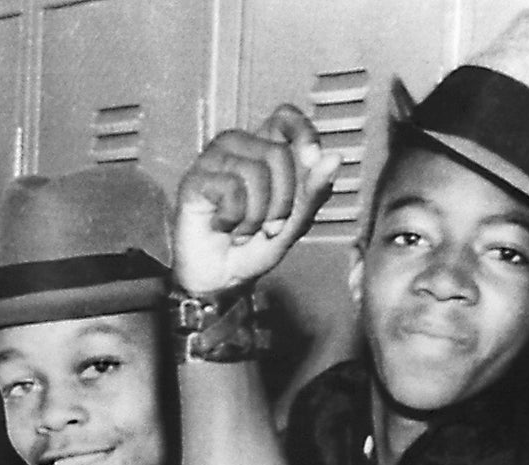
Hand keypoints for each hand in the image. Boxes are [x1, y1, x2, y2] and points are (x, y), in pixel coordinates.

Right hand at [173, 105, 342, 296]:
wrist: (220, 281)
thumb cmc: (254, 248)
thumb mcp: (295, 224)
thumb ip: (314, 193)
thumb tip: (333, 159)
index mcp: (264, 150)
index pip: (284, 117)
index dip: (302, 133)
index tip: (312, 159)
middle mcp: (239, 148)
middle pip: (278, 153)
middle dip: (283, 201)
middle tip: (269, 225)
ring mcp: (214, 160)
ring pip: (255, 172)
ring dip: (256, 216)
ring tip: (243, 229)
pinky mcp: (195, 178)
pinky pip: (231, 189)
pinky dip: (234, 218)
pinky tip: (222, 225)